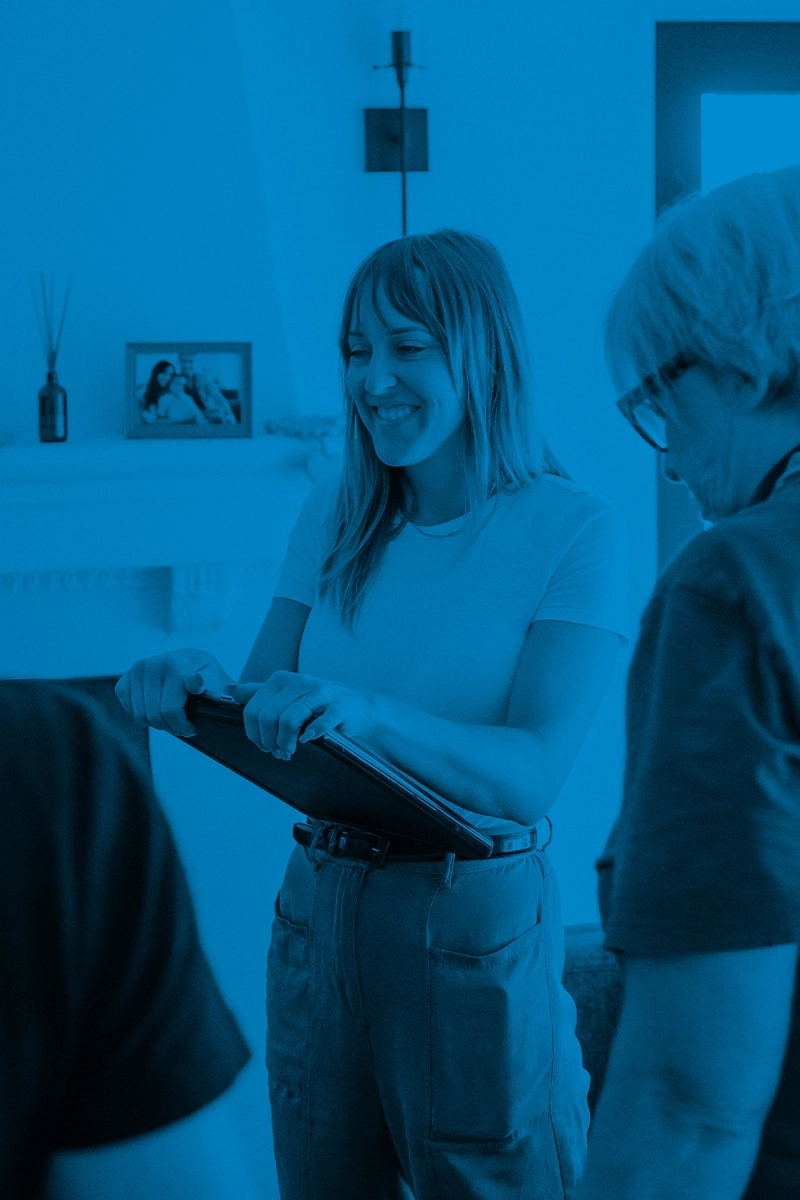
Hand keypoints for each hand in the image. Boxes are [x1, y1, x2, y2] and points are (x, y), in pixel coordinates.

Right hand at [115, 649, 234, 736]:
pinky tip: (156, 709)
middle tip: (184, 727)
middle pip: (155, 716)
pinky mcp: (127, 675)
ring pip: (141, 715)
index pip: (170, 710)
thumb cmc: (207, 675)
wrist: (194, 661)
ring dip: (158, 723)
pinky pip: (128, 706)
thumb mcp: (219, 681)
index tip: (192, 727)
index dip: (183, 725)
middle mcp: (153, 664)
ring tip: (172, 718)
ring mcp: (138, 669)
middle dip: (172, 727)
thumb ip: (214, 685)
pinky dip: (141, 713)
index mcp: (175, 664)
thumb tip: (195, 682)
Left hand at [228, 671, 377, 758]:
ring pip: (290, 718)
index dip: (254, 732)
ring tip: (289, 751)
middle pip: (269, 716)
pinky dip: (311, 733)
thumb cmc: (320, 703)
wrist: (358, 707)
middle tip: (277, 751)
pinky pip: (321, 721)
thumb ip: (258, 693)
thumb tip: (230, 691)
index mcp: (281, 680)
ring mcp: (321, 693)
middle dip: (269, 740)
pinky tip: (307, 740)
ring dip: (286, 741)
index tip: (262, 744)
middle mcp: (299, 682)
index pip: (254, 708)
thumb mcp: (286, 695)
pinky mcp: (339, 707)